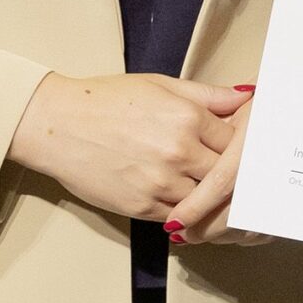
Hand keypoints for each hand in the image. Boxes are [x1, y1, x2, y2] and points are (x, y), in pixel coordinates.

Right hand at [7, 73, 248, 221]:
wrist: (56, 125)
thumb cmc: (106, 100)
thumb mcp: (161, 86)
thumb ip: (207, 95)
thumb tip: (245, 97)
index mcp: (188, 118)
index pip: (237, 140)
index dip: (240, 144)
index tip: (240, 147)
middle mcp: (179, 152)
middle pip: (228, 172)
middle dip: (231, 172)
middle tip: (233, 172)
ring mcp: (160, 183)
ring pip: (206, 199)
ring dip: (209, 196)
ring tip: (209, 188)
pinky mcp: (141, 207)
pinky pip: (180, 216)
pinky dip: (186, 212)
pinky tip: (187, 202)